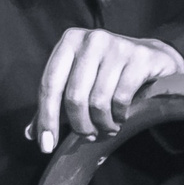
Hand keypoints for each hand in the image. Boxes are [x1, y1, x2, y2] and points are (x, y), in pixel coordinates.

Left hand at [34, 28, 183, 150]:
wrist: (153, 57)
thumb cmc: (108, 72)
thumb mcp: (79, 81)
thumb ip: (55, 104)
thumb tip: (30, 134)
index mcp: (69, 41)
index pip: (49, 84)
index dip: (46, 117)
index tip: (46, 145)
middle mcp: (91, 39)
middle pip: (74, 96)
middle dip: (79, 125)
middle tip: (87, 135)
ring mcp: (116, 46)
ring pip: (98, 101)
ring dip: (102, 124)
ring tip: (107, 128)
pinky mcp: (139, 58)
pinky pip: (121, 99)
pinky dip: (119, 116)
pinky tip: (121, 117)